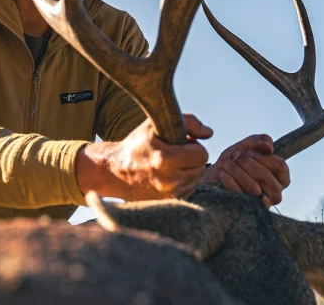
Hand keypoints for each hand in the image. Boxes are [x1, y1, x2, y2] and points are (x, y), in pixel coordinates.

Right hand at [76, 114, 211, 201]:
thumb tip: (209, 133)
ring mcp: (168, 194)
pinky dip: (184, 182)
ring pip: (196, 180)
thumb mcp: (155, 125)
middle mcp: (168, 180)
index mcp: (165, 159)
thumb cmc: (137, 144)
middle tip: (178, 152)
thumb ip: (187, 122)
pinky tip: (170, 175)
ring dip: (189, 170)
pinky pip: (188, 190)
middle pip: (201, 168)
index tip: (184, 143)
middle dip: (193, 158)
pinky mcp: (166, 202)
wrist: (114, 171)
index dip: (194, 146)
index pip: (201, 154)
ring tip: (172, 163)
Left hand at [201, 134, 289, 207]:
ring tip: (226, 164)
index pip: (279, 166)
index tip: (249, 151)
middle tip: (235, 156)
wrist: (216, 176)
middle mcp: (276, 193)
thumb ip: (260, 141)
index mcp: (281, 178)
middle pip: (265, 176)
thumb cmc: (235, 160)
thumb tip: (269, 147)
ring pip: (254, 187)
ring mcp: (263, 204)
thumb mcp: (247, 145)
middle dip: (247, 163)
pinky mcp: (247, 210)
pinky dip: (230, 181)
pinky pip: (241, 196)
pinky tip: (223, 174)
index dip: (262, 157)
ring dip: (237, 171)